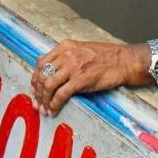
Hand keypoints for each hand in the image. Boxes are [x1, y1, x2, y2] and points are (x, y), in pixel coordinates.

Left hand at [30, 38, 147, 115]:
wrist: (124, 61)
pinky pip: (61, 94)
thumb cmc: (105, 57)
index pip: (41, 63)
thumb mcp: (81, 50)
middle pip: (42, 75)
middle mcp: (66, 55)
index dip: (35, 79)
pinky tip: (53, 110)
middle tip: (37, 103)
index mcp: (64, 47)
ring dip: (44, 100)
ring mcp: (73, 67)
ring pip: (48, 85)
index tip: (34, 90)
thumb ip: (65, 58)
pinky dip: (54, 104)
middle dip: (37, 92)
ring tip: (44, 109)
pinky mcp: (80, 80)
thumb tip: (52, 73)